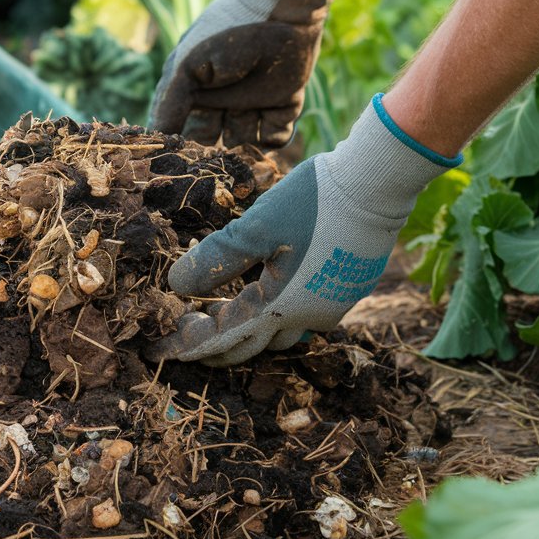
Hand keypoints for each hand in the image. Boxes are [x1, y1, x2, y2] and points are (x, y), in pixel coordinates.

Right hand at [149, 0, 346, 149]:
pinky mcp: (282, 106)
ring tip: (247, 125)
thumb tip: (158, 137)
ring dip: (244, 144)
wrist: (281, 10)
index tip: (188, 157)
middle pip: (214, 146)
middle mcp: (221, 103)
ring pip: (243, 144)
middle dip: (216, 154)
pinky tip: (269, 115)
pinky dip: (272, 136)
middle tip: (220, 155)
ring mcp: (252, 105)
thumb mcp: (188, 66)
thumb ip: (170, 102)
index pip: (183, 132)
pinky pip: (275, 137)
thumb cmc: (227, 34)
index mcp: (194, 93)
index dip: (184, 146)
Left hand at [149, 96, 460, 365]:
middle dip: (216, 346)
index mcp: (281, 306)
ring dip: (248, 331)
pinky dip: (275, 314)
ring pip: (280, 334)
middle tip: (186, 337)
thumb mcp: (259, 226)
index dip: (191, 345)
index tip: (161, 351)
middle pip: (253, 346)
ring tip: (220, 315)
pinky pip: (304, 316)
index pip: (225, 338)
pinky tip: (266, 294)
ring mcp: (331, 306)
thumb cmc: (316, 202)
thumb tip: (176, 285)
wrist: (377, 186)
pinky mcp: (346, 290)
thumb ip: (217, 258)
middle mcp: (307, 318)